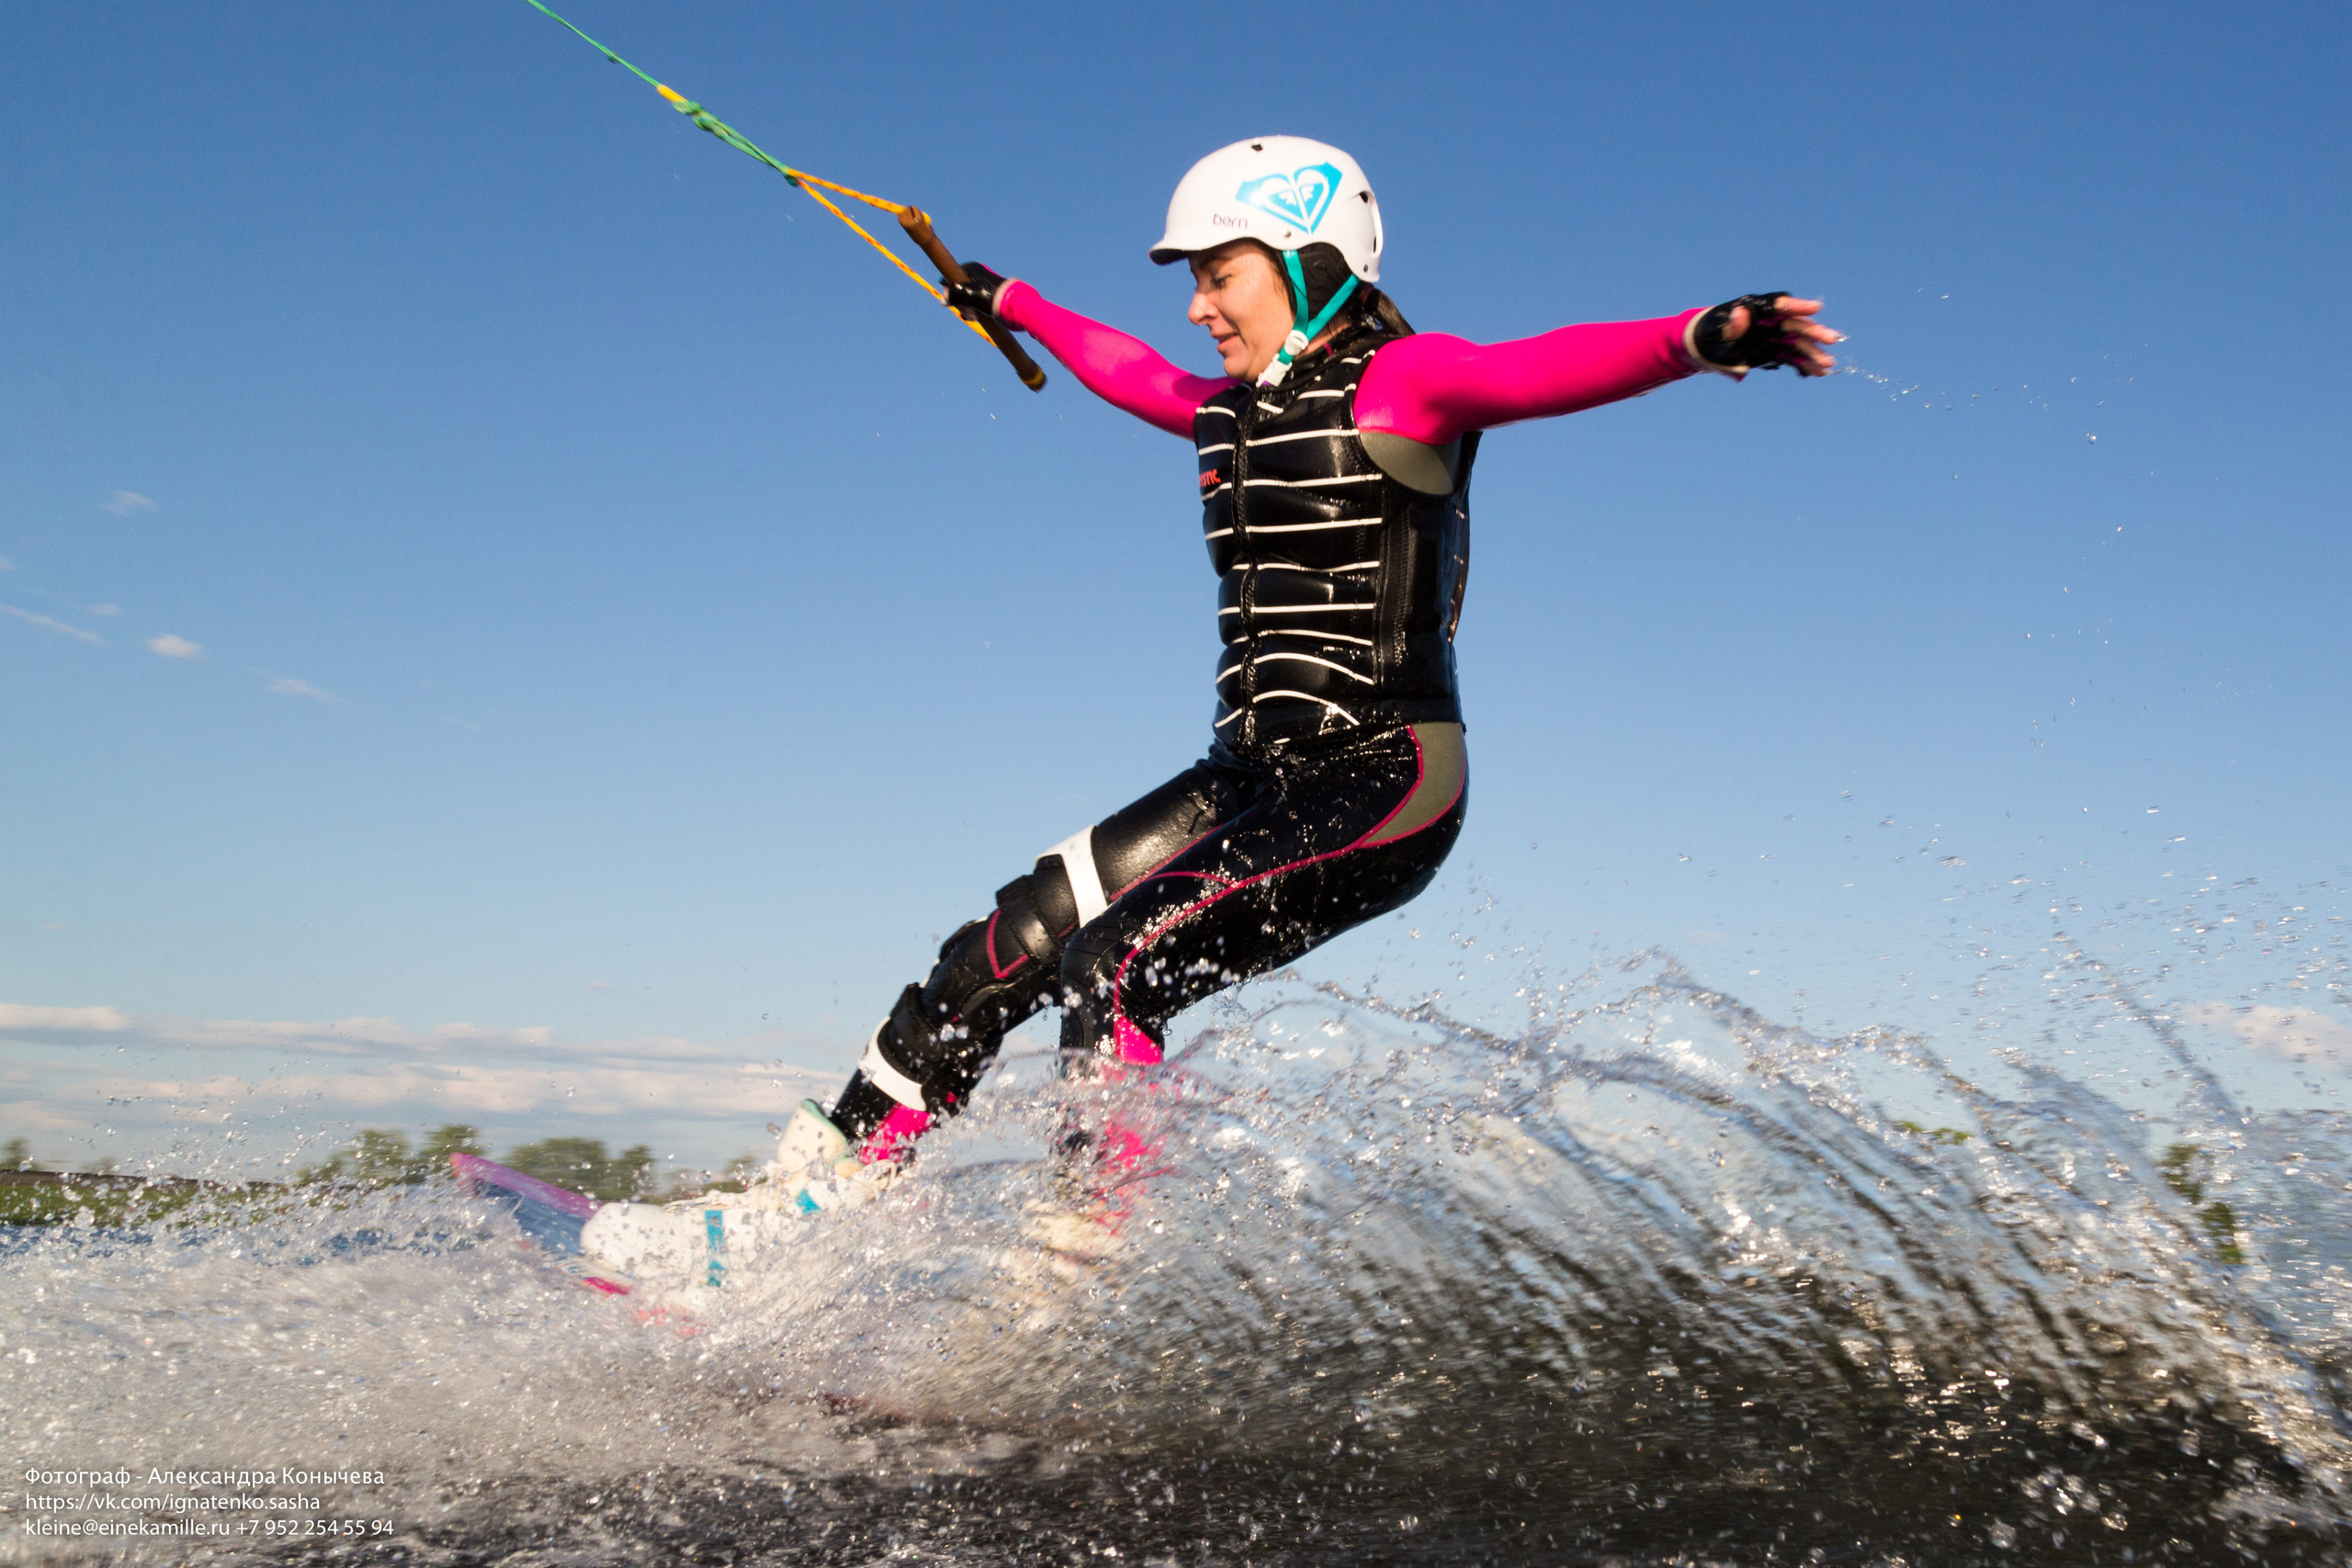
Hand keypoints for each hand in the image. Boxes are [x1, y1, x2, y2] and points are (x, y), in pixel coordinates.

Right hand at [943, 261, 1011, 326]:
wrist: (1011, 304)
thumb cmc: (988, 296)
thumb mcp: (966, 294)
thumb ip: (952, 295)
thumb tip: (943, 300)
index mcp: (970, 268)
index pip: (950, 278)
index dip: (949, 291)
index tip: (951, 300)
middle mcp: (975, 276)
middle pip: (958, 291)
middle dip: (960, 303)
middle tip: (968, 309)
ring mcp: (981, 287)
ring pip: (965, 300)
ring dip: (966, 309)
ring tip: (974, 315)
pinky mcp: (986, 297)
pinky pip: (973, 304)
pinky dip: (973, 311)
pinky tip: (976, 316)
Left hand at [1690, 293, 1842, 376]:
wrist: (1707, 348)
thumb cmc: (1711, 336)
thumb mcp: (1717, 334)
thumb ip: (1731, 327)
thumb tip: (1740, 313)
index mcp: (1758, 311)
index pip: (1780, 306)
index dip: (1798, 306)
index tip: (1816, 308)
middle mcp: (1770, 322)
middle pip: (1795, 325)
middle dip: (1814, 332)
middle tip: (1832, 339)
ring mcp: (1774, 337)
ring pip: (1798, 344)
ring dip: (1813, 353)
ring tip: (1828, 365)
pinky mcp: (1775, 352)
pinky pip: (1793, 357)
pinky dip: (1805, 364)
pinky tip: (1819, 373)